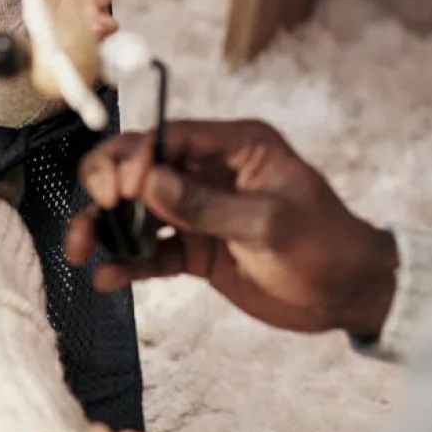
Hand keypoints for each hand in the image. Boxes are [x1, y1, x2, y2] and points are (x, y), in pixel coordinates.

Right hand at [66, 120, 397, 339]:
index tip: (116, 189)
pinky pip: (152, 250)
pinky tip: (108, 278)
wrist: (350, 294)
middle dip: (108, 185)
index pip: (168, 137)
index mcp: (233, 147)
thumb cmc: (325, 246)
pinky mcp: (195, 248)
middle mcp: (208, 171)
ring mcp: (198, 210)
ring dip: (106, 227)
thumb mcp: (270, 223)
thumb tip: (148, 183)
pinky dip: (128, 261)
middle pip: (141, 167)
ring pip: (137, 209)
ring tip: (80, 251)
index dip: (134, 157)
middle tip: (95, 211)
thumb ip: (207, 205)